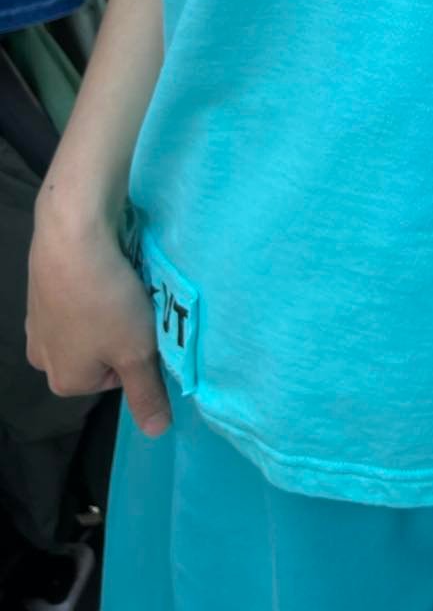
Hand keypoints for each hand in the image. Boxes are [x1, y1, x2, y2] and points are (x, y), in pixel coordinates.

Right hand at [26, 196, 171, 436]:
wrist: (72, 236)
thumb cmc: (107, 301)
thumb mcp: (137, 353)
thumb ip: (147, 394)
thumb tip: (157, 434)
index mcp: (64, 382)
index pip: (118, 377)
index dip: (139, 352)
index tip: (143, 329)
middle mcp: (43, 357)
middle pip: (102, 351)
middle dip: (122, 330)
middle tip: (134, 305)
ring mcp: (37, 320)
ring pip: (90, 323)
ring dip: (110, 306)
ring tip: (122, 285)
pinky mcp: (40, 287)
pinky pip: (78, 296)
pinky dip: (95, 285)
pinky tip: (105, 269)